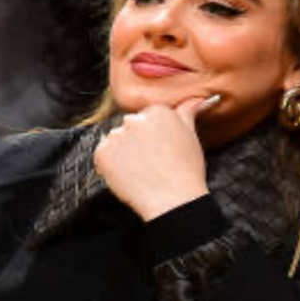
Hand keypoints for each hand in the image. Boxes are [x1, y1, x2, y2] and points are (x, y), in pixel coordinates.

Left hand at [94, 95, 212, 221]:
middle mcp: (134, 119)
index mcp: (157, 111)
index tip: (160, 148)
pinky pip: (103, 155)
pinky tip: (129, 175)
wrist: (172, 201)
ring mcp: (116, 137)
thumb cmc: (186, 172)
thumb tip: (196, 99)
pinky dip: (111, 165)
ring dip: (124, 152)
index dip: (154, 135)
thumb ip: (187, 113)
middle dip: (138, 141)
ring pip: (116, 140)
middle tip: (152, 161)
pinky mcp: (102, 154)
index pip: (148, 116)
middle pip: (131, 126)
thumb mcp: (191, 137)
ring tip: (142, 170)